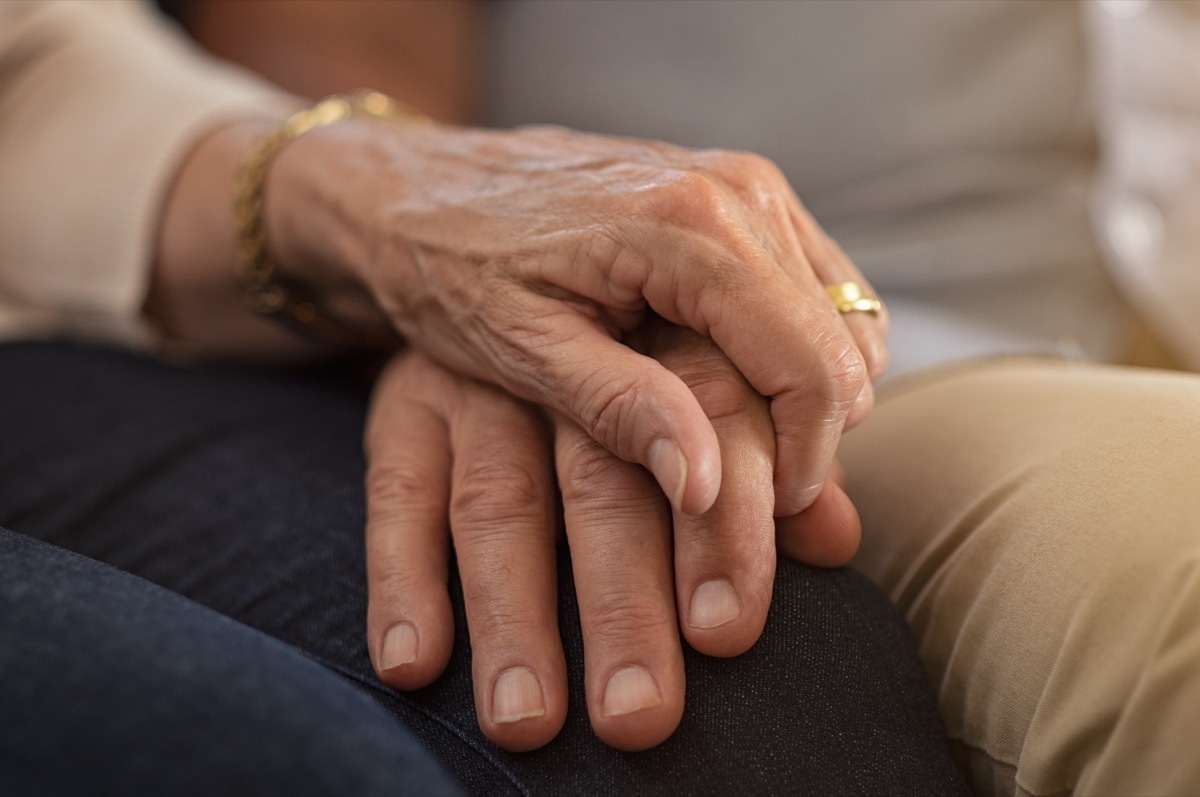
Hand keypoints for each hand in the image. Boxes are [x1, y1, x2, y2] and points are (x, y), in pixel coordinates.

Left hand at [273, 122, 887, 519]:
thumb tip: (708, 485)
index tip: (765, 518)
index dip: (807, 460)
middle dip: (811, 436)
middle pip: (840, 346)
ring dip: (804, 396)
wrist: (416, 188)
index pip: (812, 366)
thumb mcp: (523, 351)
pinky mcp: (740, 196)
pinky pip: (815, 290)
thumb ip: (622, 410)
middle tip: (740, 494)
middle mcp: (738, 190)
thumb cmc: (453, 267)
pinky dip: (794, 351)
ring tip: (726, 441)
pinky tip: (727, 385)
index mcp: (690, 226)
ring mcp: (746, 185)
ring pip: (840, 320)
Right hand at [363, 332, 859, 751]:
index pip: (711, 426)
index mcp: (667, 326)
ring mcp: (481, 375)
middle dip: (623, 604)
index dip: (727, 531)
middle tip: (638, 717)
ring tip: (526, 719)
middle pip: (602, 483)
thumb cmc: (631, 324)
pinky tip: (413, 663)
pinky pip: (398, 490)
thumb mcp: (701, 366)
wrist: (495, 247)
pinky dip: (402, 577)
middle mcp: (571, 344)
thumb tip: (839, 540)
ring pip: (499, 500)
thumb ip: (762, 450)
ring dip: (512, 616)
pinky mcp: (407, 396)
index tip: (727, 633)